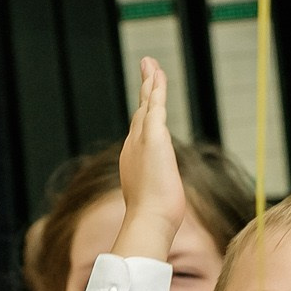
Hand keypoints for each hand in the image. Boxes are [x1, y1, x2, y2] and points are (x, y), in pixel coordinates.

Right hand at [112, 57, 186, 259]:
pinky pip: (155, 104)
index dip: (144, 115)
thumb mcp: (154, 206)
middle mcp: (133, 147)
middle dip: (144, 91)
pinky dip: (156, 88)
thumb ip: (154, 204)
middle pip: (140, 112)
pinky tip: (157, 74)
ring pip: (146, 104)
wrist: (150, 221)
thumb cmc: (154, 221)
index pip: (141, 133)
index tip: (146, 104)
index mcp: (135, 161)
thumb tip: (156, 225)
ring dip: (149, 83)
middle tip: (146, 71)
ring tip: (151, 64)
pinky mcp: (153, 136)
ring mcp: (141, 140)